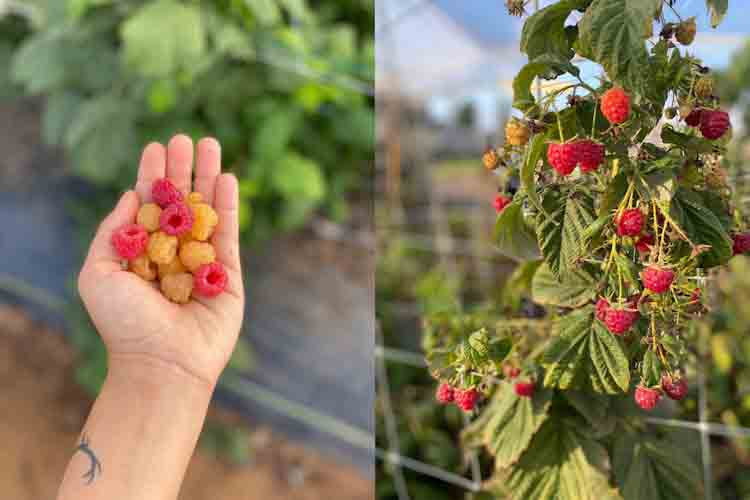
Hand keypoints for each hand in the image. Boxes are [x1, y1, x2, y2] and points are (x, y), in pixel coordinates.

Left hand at [78, 135, 244, 388]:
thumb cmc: (124, 323)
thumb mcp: (98, 272)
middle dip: (182, 169)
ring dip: (209, 176)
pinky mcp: (228, 274)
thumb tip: (132, 196)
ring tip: (211, 144)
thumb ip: (112, 232)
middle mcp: (172, 252)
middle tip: (185, 138)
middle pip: (180, 201)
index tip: (155, 147)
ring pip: (207, 210)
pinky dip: (228, 205)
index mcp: (142, 252)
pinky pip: (229, 234)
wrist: (161, 362)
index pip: (149, 206)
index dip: (152, 175)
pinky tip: (227, 178)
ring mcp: (202, 261)